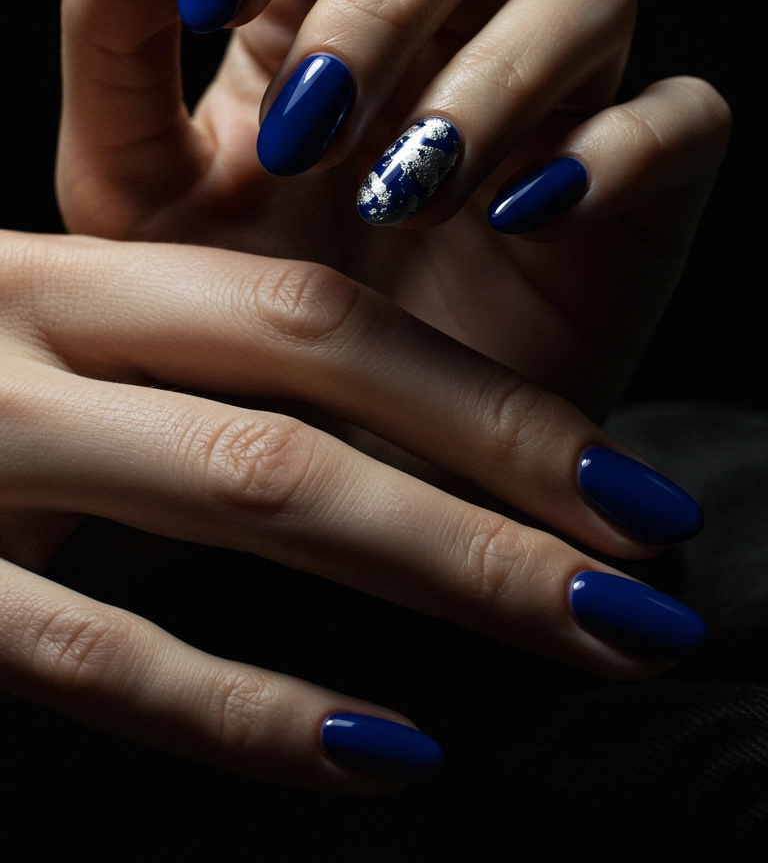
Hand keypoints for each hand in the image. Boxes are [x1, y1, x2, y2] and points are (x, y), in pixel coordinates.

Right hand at [0, 230, 706, 787]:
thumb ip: (154, 345)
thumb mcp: (20, 333)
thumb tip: (334, 390)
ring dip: (437, 567)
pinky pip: (89, 644)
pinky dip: (240, 704)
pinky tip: (377, 753)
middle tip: (657, 567)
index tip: (618, 475)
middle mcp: (26, 331)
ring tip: (591, 636)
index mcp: (62, 271)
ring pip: (238, 486)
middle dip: (505, 465)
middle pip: (313, 372)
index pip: (314, 306)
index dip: (475, 388)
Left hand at [57, 0, 729, 420]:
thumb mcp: (134, 183)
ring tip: (406, 197)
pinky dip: (614, 151)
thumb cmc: (223, 316)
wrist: (329, 467)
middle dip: (387, 0)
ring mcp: (555, 92)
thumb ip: (114, 27)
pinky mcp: (640, 182)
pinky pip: (683, 113)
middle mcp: (447, 19)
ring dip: (496, 78)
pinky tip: (520, 218)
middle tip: (311, 132)